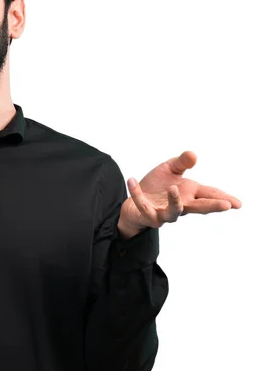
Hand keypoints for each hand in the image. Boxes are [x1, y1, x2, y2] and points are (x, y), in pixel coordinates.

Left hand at [118, 150, 241, 236]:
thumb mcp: (169, 170)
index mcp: (190, 194)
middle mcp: (181, 206)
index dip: (223, 199)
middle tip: (226, 206)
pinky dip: (136, 193)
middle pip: (199, 207)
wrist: (134, 202)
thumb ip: (181, 163)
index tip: (238, 204)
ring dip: (174, 201)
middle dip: (212, 206)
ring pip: (173, 212)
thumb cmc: (156, 186)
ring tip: (173, 188)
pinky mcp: (148, 215)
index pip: (209, 195)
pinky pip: (142, 205)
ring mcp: (165, 213)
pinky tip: (131, 180)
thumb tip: (193, 155)